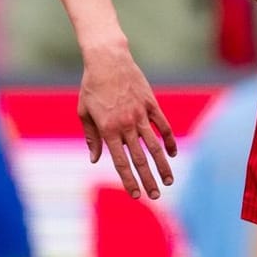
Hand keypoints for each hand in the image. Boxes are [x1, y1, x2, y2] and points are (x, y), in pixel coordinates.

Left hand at [77, 48, 176, 199]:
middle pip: (140, 159)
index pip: (120, 162)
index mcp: (108, 129)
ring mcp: (140, 114)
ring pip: (155, 146)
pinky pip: (163, 126)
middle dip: (148, 180)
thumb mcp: (84, 112)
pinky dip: (169, 141)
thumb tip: (95, 159)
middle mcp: (126, 124)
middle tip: (156, 197)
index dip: (129, 180)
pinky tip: (172, 153)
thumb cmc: (92, 86)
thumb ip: (91, 138)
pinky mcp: (150, 104)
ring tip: (168, 182)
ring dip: (162, 166)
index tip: (136, 195)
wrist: (107, 59)